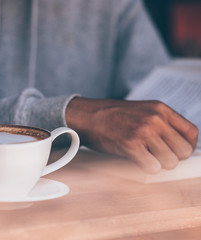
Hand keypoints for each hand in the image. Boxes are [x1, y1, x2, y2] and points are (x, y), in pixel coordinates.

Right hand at [66, 97, 198, 172]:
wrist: (86, 116)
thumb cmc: (111, 116)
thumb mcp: (141, 110)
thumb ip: (161, 122)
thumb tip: (177, 143)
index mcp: (160, 108)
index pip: (192, 133)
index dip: (187, 147)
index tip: (176, 151)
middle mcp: (155, 118)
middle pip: (183, 150)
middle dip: (172, 158)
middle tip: (157, 156)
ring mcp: (143, 131)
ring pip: (170, 162)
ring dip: (159, 165)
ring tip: (145, 158)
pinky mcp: (131, 145)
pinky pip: (152, 167)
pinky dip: (146, 168)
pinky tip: (136, 160)